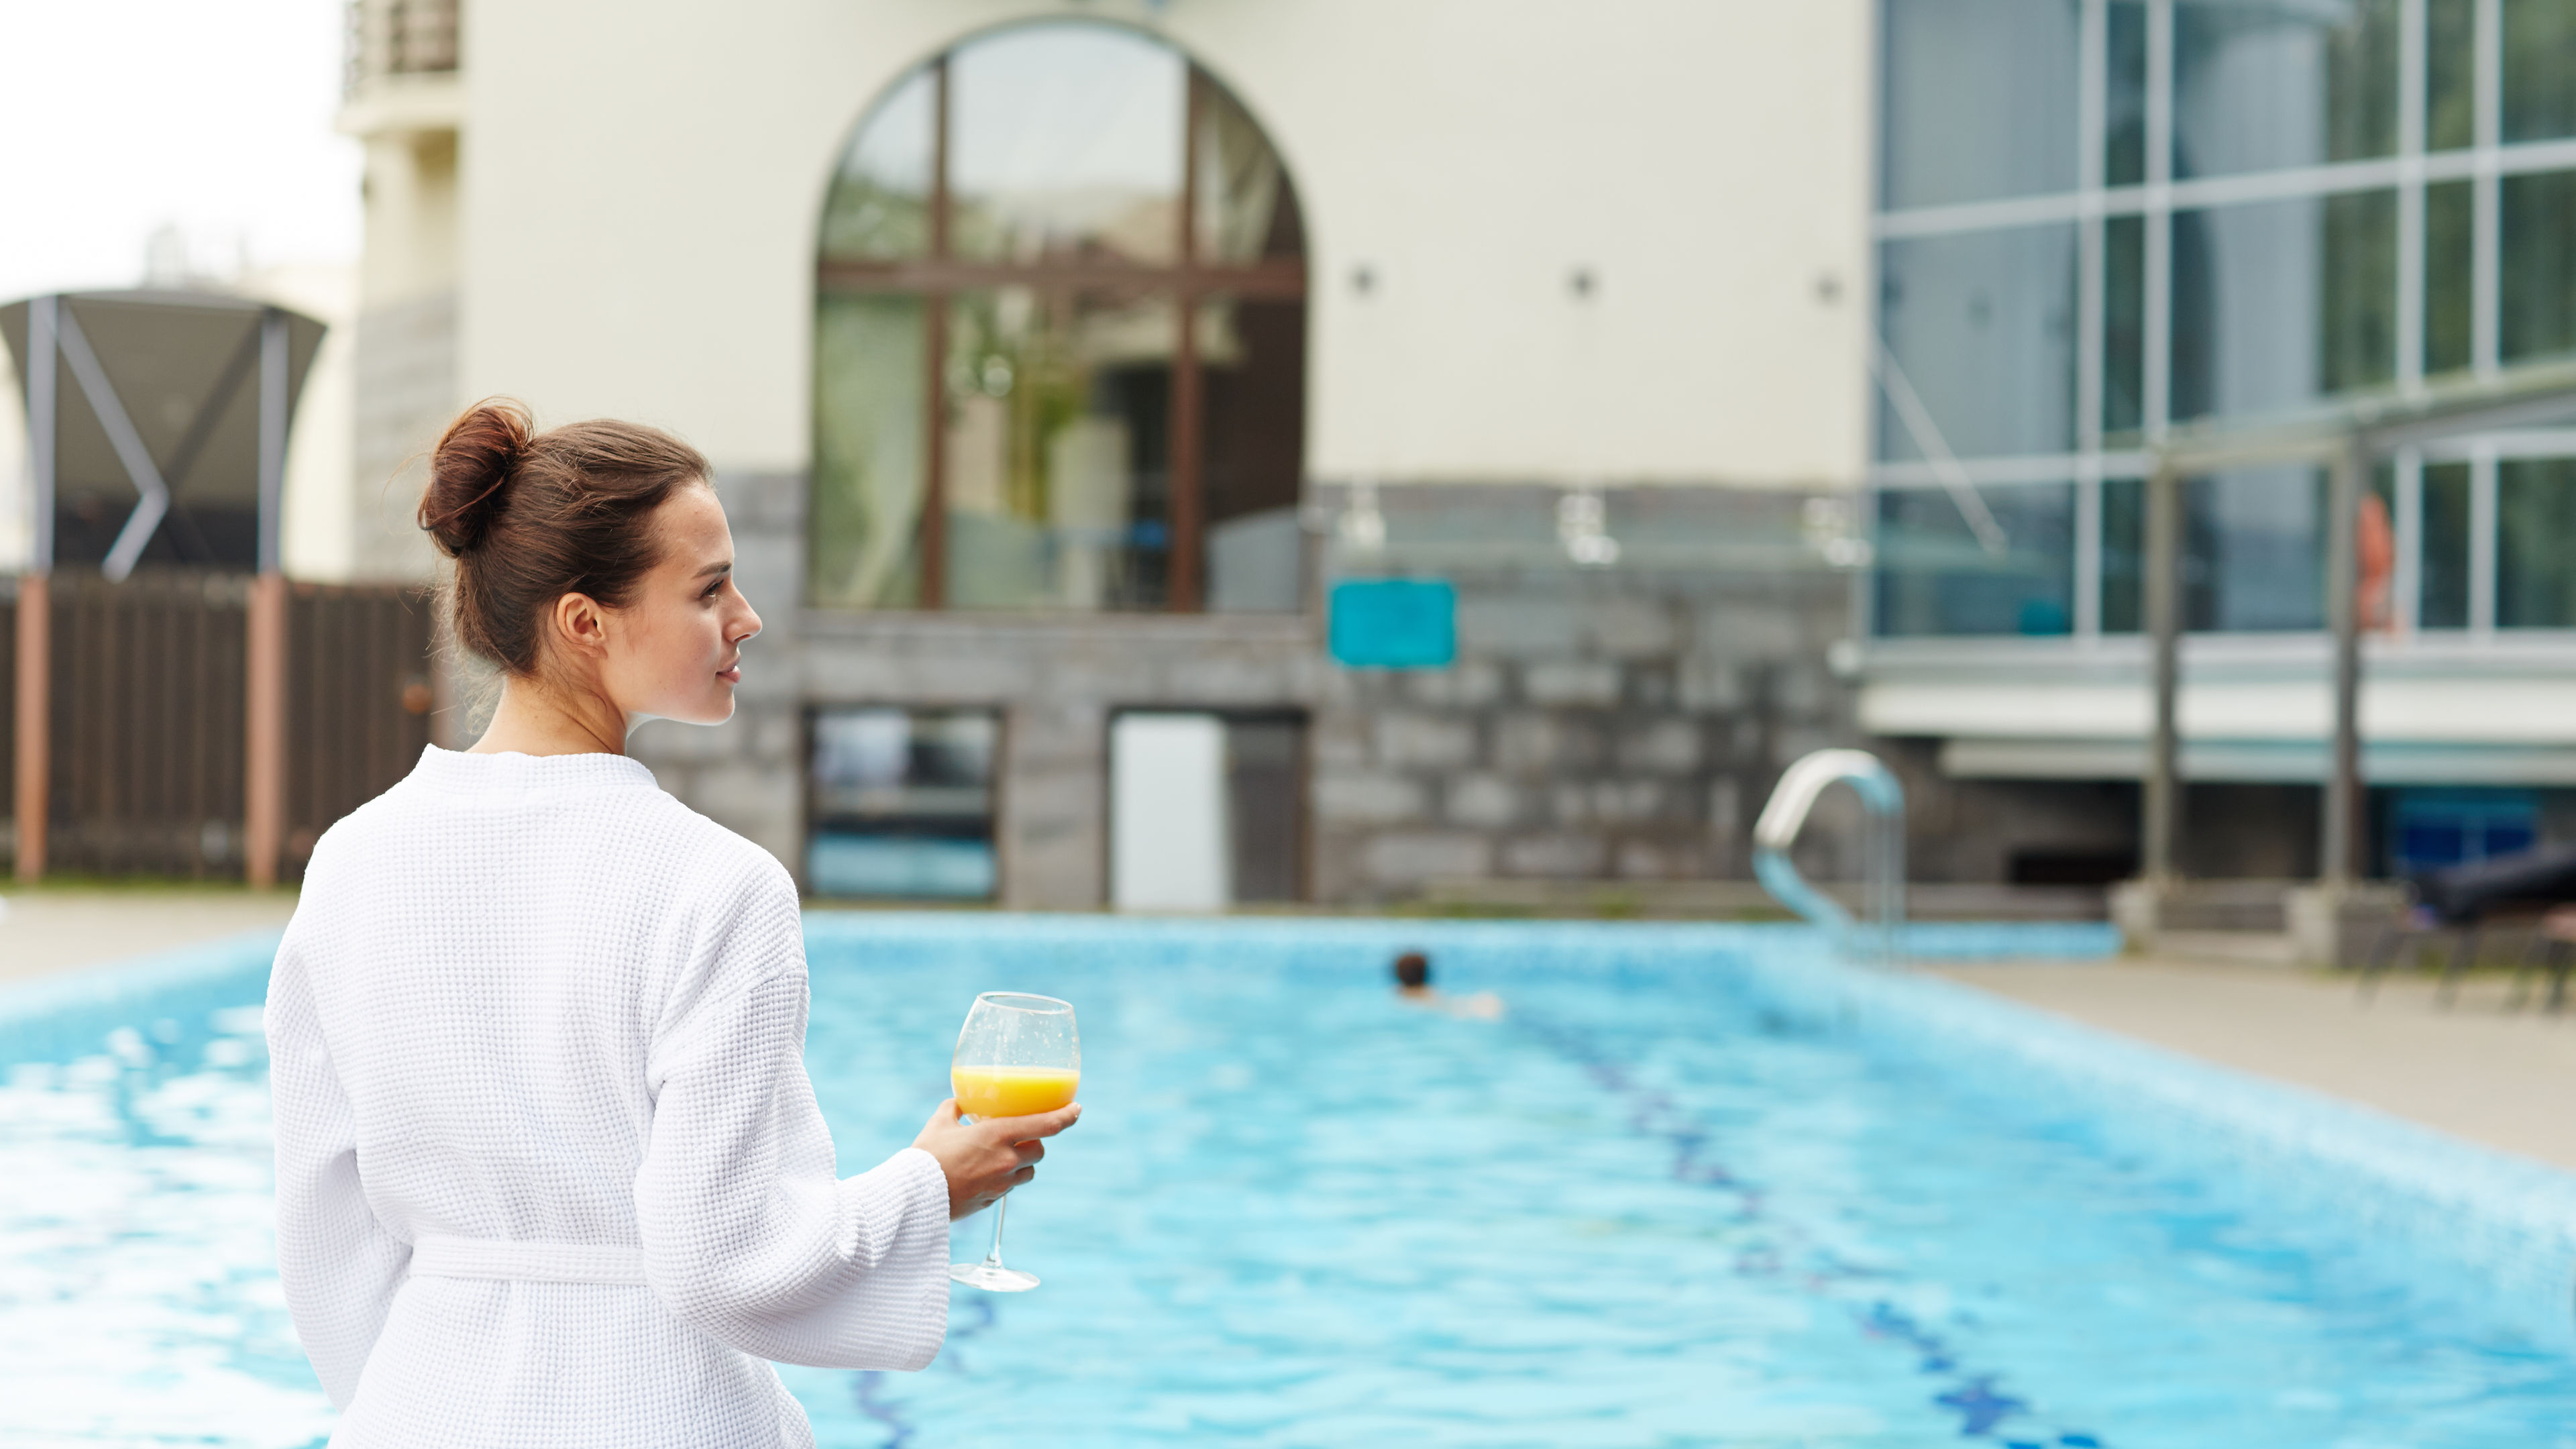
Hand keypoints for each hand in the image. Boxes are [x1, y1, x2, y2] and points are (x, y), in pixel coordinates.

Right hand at [911, 1098, 1081, 1220]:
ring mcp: (1000, 1184)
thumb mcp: (939, 1123)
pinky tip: (981, 1174)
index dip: (1066, 1116)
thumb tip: (960, 1102)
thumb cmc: (924, 1156)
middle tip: (1019, 1136)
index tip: (1077, 1109)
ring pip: (1027, 1172)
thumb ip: (954, 1108)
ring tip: (1000, 1156)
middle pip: (1039, 1152)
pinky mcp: (992, 1201)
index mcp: (997, 1135)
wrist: (912, 1196)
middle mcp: (1005, 1160)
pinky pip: (1007, 1188)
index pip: (1046, 1125)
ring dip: (1021, 1164)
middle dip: (1034, 1144)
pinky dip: (1002, 1179)